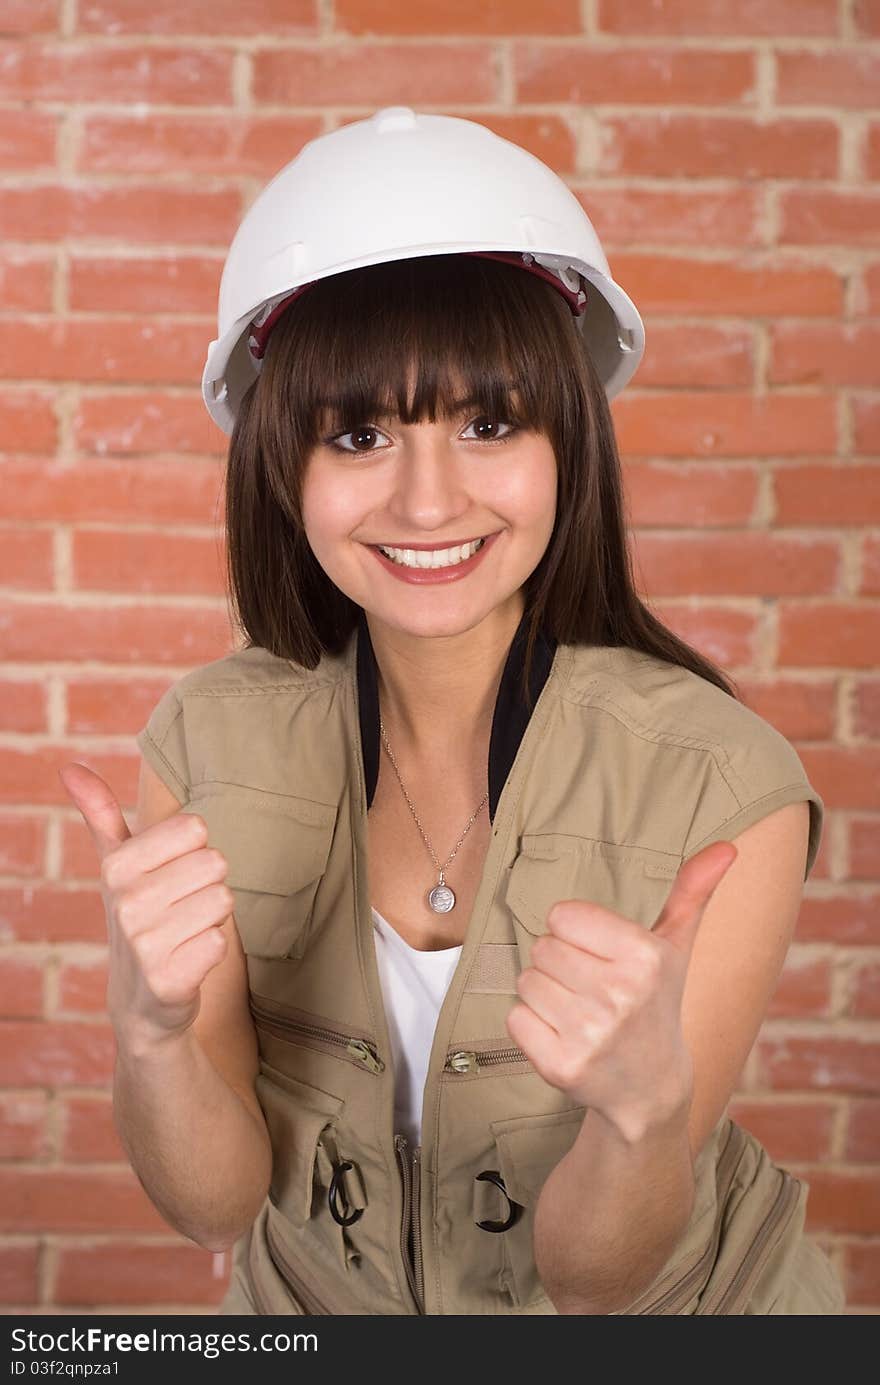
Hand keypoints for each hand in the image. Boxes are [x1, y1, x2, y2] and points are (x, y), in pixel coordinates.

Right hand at [58, 762, 233, 1054]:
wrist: (140, 1001)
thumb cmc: (139, 916)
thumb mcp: (116, 864)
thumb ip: (101, 814)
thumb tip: (68, 768)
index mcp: (118, 865)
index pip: (196, 828)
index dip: (194, 853)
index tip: (171, 877)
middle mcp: (127, 901)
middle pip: (216, 863)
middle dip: (207, 886)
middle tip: (180, 910)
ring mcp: (145, 943)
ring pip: (224, 900)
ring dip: (212, 919)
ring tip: (184, 934)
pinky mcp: (168, 980)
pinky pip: (221, 942)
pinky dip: (212, 951)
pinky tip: (188, 962)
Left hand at [504, 840, 737, 1142]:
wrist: (650, 1089)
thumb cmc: (656, 1005)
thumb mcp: (676, 947)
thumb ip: (692, 892)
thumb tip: (726, 846)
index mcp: (645, 956)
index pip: (563, 916)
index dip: (575, 933)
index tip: (600, 957)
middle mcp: (619, 995)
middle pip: (542, 948)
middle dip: (560, 965)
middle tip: (590, 990)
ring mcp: (590, 1034)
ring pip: (526, 981)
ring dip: (544, 995)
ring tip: (579, 1013)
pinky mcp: (561, 1066)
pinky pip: (515, 1019)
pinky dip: (531, 1026)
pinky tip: (564, 1036)